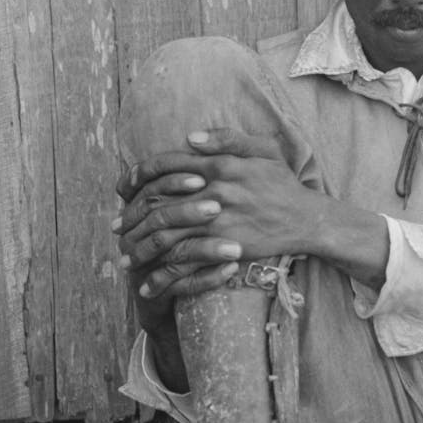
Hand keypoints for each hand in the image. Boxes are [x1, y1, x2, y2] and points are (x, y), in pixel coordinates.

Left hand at [114, 128, 318, 318]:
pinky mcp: (224, 248)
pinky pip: (186, 262)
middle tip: (115, 227)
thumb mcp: (263, 149)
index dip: (139, 174)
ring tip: (126, 258)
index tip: (123, 186)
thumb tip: (190, 138)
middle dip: (130, 217)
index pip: (166, 165)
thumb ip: (227, 138)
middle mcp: (213, 191)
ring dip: (140, 249)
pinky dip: (164, 275)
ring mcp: (217, 222)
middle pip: (158, 203)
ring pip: (166, 236)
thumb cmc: (282, 184)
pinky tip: (150, 284)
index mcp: (218, 165)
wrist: (306, 219)